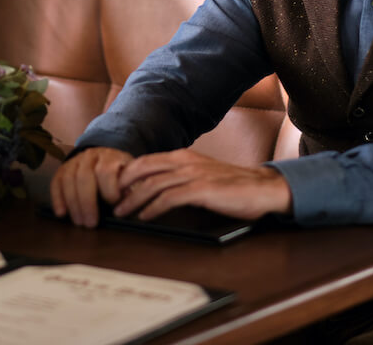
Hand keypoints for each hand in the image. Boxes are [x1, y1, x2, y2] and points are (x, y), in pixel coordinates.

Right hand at [49, 147, 133, 227]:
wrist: (105, 160)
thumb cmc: (120, 175)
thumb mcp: (131, 178)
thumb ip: (131, 188)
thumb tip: (126, 200)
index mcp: (111, 157)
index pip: (106, 170)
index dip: (109, 189)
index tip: (113, 205)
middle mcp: (91, 155)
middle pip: (84, 176)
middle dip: (87, 202)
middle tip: (91, 223)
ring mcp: (75, 161)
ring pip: (69, 179)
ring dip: (73, 203)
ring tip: (79, 222)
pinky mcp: (63, 168)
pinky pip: (56, 182)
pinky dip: (57, 198)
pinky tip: (61, 214)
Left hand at [114, 149, 292, 220]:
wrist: (262, 188)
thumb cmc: (232, 185)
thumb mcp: (202, 175)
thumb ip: (180, 177)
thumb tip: (156, 190)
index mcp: (184, 155)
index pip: (146, 160)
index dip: (127, 174)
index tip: (114, 189)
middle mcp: (186, 161)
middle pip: (144, 169)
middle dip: (123, 185)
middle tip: (110, 200)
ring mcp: (194, 174)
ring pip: (153, 184)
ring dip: (133, 199)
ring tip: (122, 212)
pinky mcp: (202, 190)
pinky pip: (169, 197)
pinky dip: (153, 208)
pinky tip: (145, 217)